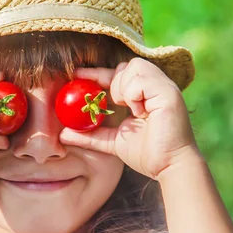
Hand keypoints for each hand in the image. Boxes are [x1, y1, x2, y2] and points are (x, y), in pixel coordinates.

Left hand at [59, 58, 200, 179]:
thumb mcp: (113, 141)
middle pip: (127, 65)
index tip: (77, 76)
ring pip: (134, 67)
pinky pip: (141, 80)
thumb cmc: (148, 154)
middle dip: (113, 80)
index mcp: (145, 94)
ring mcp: (164, 87)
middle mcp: (156, 86)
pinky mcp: (168, 93)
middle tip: (112, 102)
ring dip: (123, 86)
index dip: (97, 72)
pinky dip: (133, 94)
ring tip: (128, 107)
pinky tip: (139, 111)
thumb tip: (63, 134)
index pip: (118, 73)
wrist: (169, 167)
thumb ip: (91, 135)